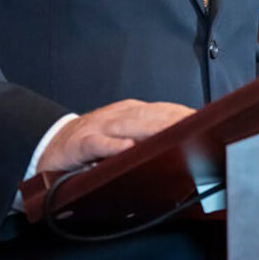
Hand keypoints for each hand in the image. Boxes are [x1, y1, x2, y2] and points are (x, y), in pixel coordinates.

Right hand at [35, 99, 193, 173]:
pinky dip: (112, 145)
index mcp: (130, 113)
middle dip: (175, 119)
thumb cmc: (93, 143)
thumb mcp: (123, 137)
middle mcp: (117, 116)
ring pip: (128, 125)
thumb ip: (148, 139)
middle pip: (151, 115)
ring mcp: (98, 127)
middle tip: (200, 127)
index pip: (163, 110)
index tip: (208, 122)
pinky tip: (126, 149)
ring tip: (174, 134)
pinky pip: (97, 143)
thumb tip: (183, 146)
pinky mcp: (79, 144)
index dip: (184, 115)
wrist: (51, 145)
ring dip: (152, 128)